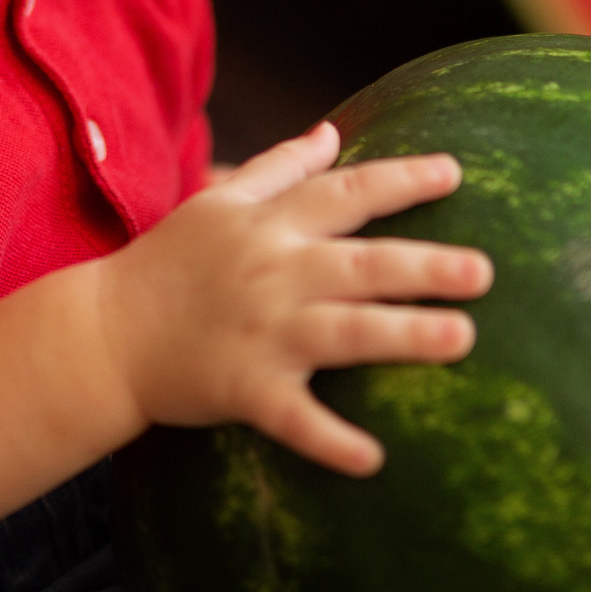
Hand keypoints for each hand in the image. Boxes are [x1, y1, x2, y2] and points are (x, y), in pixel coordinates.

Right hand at [97, 121, 491, 476]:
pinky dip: (330, 439)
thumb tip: (333, 131)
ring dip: (402, 335)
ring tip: (462, 338)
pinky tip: (372, 459)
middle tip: (484, 271)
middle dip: (423, 265)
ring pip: (343, 332)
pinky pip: (294, 417)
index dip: (401, 180)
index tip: (455, 173)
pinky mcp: (245, 388)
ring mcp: (261, 333)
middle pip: (359, 263)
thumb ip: (281, 167)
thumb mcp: (219, 202)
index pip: (345, 193)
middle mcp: (272, 273)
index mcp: (269, 225)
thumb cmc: (169, 262)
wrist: (106, 331)